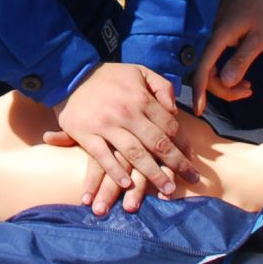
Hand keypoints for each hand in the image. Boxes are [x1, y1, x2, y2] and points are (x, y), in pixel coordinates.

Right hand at [48, 62, 196, 211]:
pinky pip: (103, 156)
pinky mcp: (86, 134)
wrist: (70, 75)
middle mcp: (126, 113)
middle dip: (176, 164)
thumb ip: (162, 87)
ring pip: (134, 153)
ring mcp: (105, 125)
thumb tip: (175, 110)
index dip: (183, 144)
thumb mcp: (140, 72)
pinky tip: (126, 185)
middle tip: (191, 180)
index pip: (169, 126)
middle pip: (156, 143)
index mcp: (141, 98)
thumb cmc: (109, 77)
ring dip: (152, 174)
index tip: (191, 159)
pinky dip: (115, 171)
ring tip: (166, 191)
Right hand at [191, 0, 262, 114]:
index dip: (199, 91)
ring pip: (206, 69)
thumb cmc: (257, 10)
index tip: (199, 110)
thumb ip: (242, 59)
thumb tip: (226, 82)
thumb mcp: (258, 37)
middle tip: (249, 91)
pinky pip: (208, 60)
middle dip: (224, 90)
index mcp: (216, 37)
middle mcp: (205, 38)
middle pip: (205, 74)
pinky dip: (221, 73)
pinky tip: (238, 75)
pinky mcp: (208, 37)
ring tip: (247, 86)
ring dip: (224, 83)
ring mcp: (205, 37)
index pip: (202, 70)